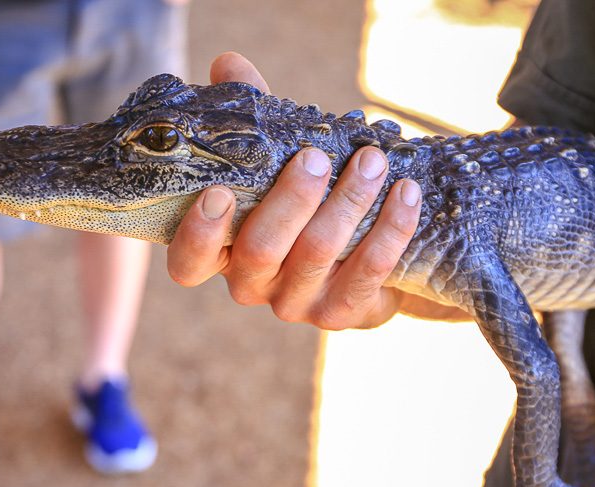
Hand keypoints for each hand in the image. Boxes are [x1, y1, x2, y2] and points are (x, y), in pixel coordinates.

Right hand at [167, 52, 439, 329]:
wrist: (362, 258)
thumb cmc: (305, 203)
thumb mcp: (274, 163)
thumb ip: (251, 120)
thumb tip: (228, 65)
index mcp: (223, 254)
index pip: (189, 264)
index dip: (199, 234)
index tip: (218, 192)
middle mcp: (252, 285)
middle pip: (260, 251)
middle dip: (290, 200)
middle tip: (315, 157)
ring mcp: (297, 304)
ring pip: (317, 255)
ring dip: (348, 202)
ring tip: (373, 161)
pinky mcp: (342, 312)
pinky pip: (367, 273)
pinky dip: (389, 229)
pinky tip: (406, 192)